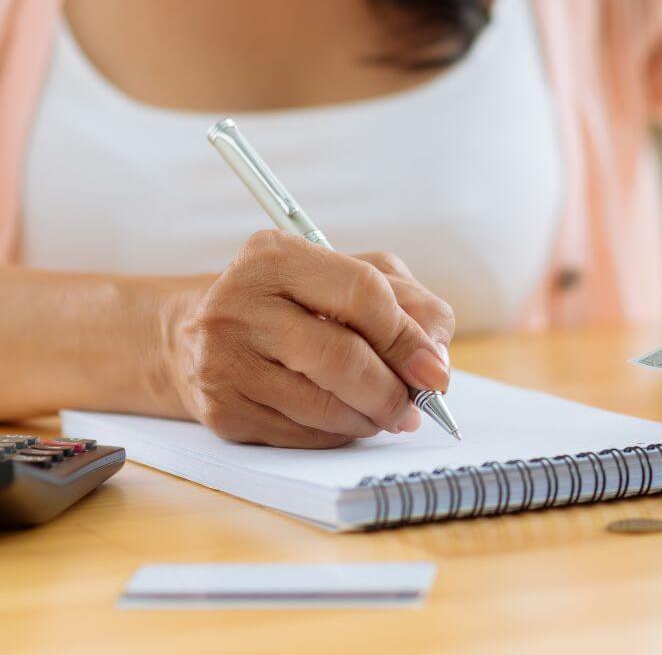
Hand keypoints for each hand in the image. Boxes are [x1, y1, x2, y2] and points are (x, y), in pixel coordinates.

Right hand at [171, 230, 454, 447]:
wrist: (192, 334)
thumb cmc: (290, 301)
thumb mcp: (347, 277)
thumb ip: (405, 301)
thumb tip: (437, 354)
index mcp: (276, 257)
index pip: (362, 295)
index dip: (408, 338)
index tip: (437, 370)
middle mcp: (239, 305)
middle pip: (341, 358)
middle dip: (392, 390)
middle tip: (415, 406)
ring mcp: (223, 361)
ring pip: (323, 407)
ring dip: (370, 418)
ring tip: (385, 412)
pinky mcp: (221, 411)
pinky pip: (301, 435)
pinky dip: (338, 434)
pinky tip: (344, 420)